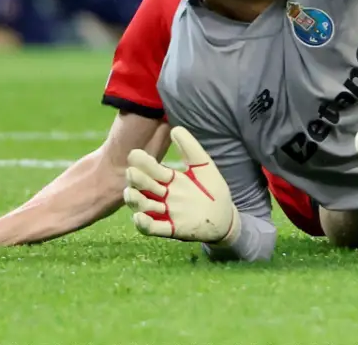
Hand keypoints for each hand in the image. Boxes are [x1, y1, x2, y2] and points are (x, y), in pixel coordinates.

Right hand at [124, 126, 238, 245]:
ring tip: (131, 192)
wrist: (225, 215)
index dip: (142, 162)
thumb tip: (175, 128)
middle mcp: (164, 196)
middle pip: (142, 187)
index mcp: (169, 179)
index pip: (151, 169)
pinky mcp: (172, 229)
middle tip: (132, 171)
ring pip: (143, 206)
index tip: (136, 153)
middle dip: (136, 179)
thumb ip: (190, 148)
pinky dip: (144, 224)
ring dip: (135, 200)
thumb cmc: (212, 189)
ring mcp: (166, 213)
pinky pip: (153, 229)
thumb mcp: (203, 166)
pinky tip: (140, 216)